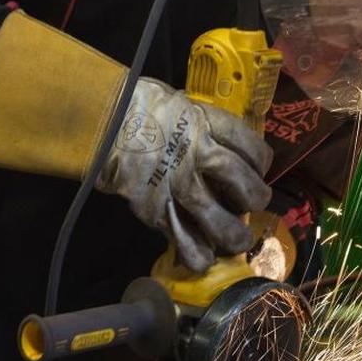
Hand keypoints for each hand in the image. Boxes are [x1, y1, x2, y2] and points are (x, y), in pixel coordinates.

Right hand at [96, 78, 272, 271]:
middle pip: (247, 188)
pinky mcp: (158, 211)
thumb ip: (204, 125)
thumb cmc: (140, 105)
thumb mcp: (181, 105)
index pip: (254, 149)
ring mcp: (179, 188)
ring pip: (223, 224)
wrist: (100, 120)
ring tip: (235, 239)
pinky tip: (202, 255)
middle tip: (252, 202)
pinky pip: (187, 243)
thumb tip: (222, 143)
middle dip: (256, 200)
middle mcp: (200, 158)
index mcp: (208, 126)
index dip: (261, 163)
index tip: (257, 168)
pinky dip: (198, 255)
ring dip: (235, 237)